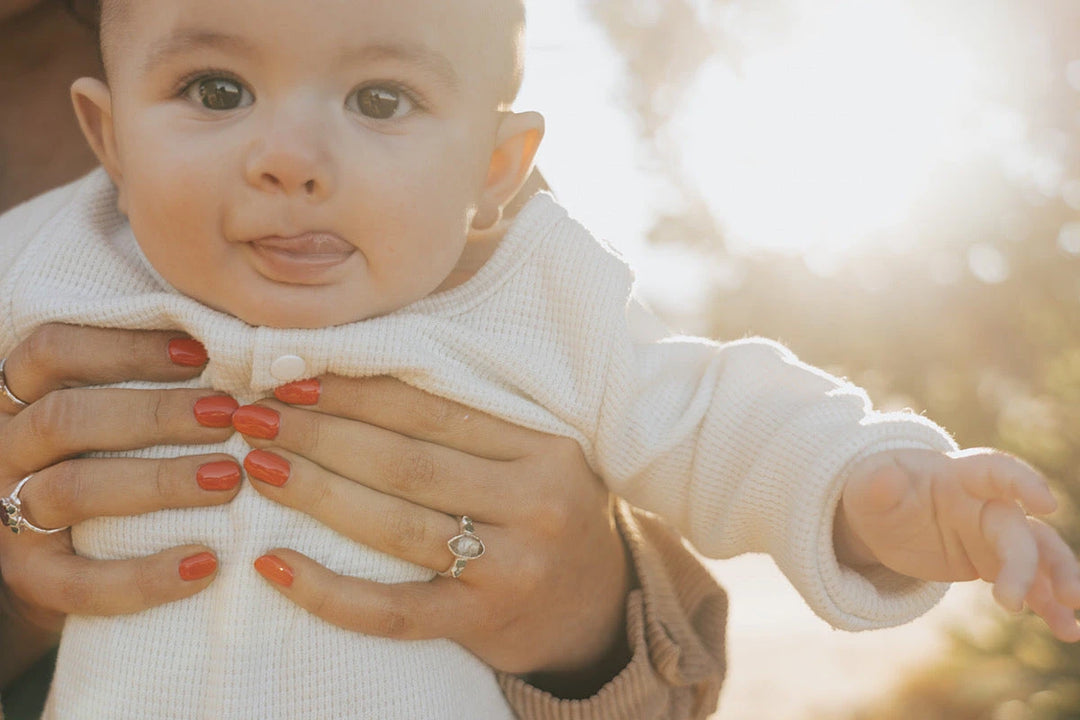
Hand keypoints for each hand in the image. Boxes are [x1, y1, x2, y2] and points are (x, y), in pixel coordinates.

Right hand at [0, 325, 240, 683]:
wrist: (67, 561)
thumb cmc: (115, 459)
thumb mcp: (120, 414)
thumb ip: (157, 379)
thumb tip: (238, 348)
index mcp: (24, 395)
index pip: (53, 350)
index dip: (124, 346)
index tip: (200, 353)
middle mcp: (9, 448)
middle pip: (65, 418)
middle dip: (155, 413)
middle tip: (229, 414)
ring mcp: (10, 514)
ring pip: (71, 489)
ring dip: (158, 481)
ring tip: (228, 478)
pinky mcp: (33, 579)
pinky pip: (81, 582)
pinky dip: (146, 575)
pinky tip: (206, 563)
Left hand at [236, 375, 631, 680]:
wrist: (597, 606)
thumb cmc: (547, 512)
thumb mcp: (532, 454)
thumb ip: (469, 420)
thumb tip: (355, 374)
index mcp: (543, 446)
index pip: (433, 409)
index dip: (355, 391)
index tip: (291, 375)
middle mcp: (535, 502)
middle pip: (407, 462)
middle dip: (321, 434)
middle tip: (254, 415)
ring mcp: (511, 567)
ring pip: (395, 526)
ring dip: (316, 493)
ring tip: (257, 467)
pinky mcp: (483, 623)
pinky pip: (394, 612)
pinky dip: (329, 592)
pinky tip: (274, 566)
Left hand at [836, 447, 1079, 640]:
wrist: (878, 516)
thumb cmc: (874, 490)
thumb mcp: (865, 485)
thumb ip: (877, 484)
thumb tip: (885, 479)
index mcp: (957, 475)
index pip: (994, 471)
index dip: (1022, 482)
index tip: (1048, 505)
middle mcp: (985, 503)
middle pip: (1016, 529)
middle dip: (1024, 563)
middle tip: (1012, 599)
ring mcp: (992, 534)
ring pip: (1039, 553)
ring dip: (1058, 581)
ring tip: (1069, 622)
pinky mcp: (993, 562)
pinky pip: (1030, 583)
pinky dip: (1049, 606)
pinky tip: (1066, 629)